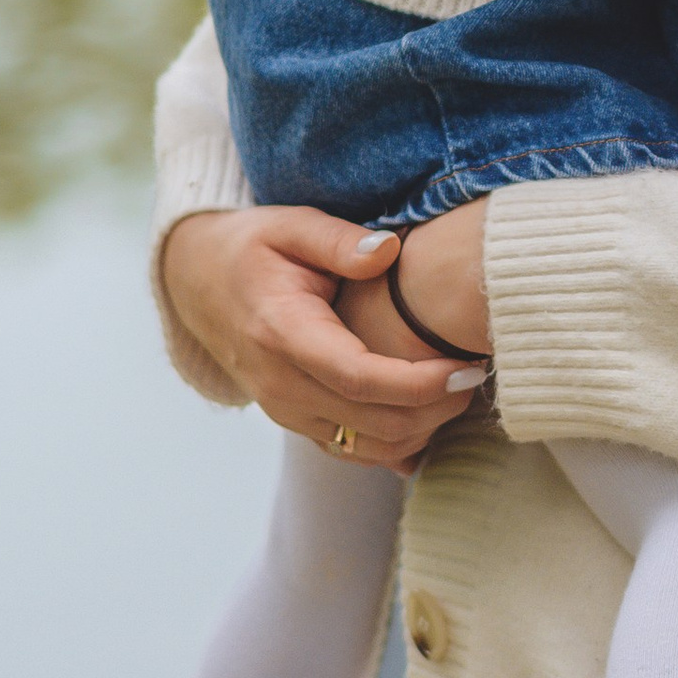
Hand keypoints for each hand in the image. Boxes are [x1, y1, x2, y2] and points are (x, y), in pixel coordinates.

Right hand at [161, 206, 476, 468]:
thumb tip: (389, 251)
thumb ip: (339, 240)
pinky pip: (352, 451)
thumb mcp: (291, 226)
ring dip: (422, 431)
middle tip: (478, 375)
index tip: (467, 368)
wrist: (199, 284)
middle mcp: (281, 385)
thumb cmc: (253, 248)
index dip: (420, 383)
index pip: (359, 378)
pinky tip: (433, 420)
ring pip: (366, 448)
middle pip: (372, 423)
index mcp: (282, 334)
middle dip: (436, 409)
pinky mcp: (296, 422)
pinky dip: (396, 445)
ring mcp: (285, 411)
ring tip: (461, 393)